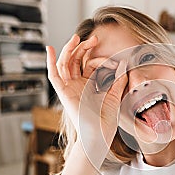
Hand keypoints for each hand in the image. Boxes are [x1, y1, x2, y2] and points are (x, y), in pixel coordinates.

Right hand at [46, 34, 127, 166]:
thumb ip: (119, 80)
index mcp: (89, 85)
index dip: (100, 58)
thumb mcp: (115, 96)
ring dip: (69, 49)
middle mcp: (77, 85)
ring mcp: (69, 88)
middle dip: (83, 48)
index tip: (114, 60)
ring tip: (76, 38)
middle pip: (75, 60)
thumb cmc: (106, 121)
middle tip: (94, 38)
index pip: (90, 64)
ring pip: (64, 63)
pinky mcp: (63, 93)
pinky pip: (54, 75)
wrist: (99, 136)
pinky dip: (50, 62)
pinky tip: (50, 49)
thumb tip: (124, 63)